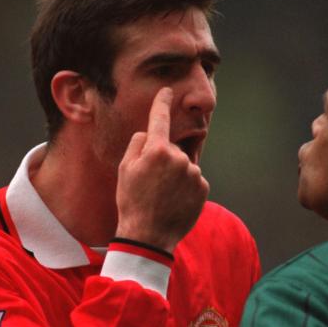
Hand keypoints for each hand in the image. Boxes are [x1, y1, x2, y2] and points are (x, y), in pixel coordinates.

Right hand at [114, 87, 209, 251]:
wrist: (149, 235)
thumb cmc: (131, 201)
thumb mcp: (124, 170)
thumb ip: (138, 144)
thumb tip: (150, 134)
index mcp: (157, 150)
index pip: (160, 118)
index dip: (162, 102)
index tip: (167, 91)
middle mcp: (179, 158)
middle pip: (171, 149)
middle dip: (162, 159)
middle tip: (149, 183)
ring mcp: (194, 173)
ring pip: (183, 165)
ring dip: (174, 175)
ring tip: (161, 196)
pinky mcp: (203, 188)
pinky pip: (193, 180)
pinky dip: (185, 187)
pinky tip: (173, 202)